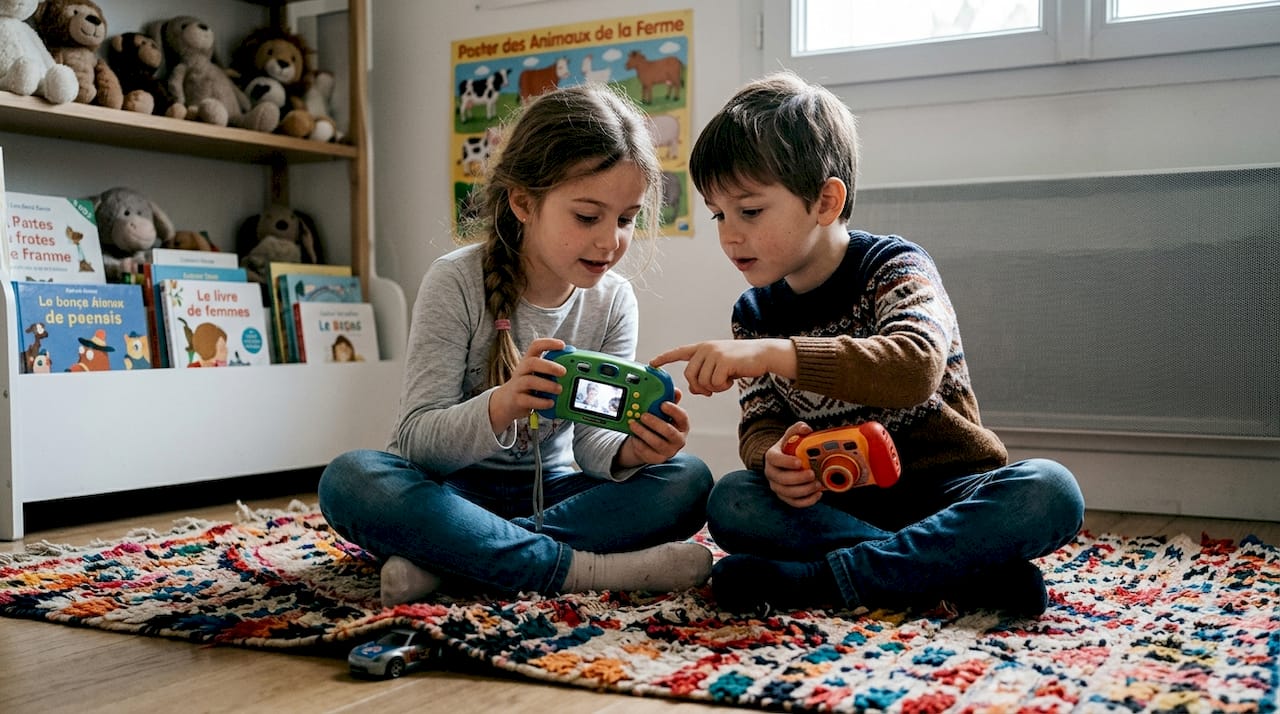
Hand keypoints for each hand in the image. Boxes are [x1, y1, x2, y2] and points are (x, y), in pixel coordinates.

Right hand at [488, 337, 564, 431]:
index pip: (535, 346)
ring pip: (529, 381)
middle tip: (563, 372)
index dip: (548, 343)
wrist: (507, 402)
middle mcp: (521, 370)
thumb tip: (573, 367)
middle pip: (531, 363)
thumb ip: (552, 370)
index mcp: (528, 361)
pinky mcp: (516, 400)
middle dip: (549, 366)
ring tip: (559, 389)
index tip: (562, 345)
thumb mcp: (538, 374)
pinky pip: (528, 400)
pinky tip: (550, 403)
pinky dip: (541, 402)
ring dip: (547, 385)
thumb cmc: (528, 386)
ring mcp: (517, 385)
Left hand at [616, 388, 689, 467]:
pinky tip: (633, 436)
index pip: (682, 417)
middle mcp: (678, 439)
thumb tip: (675, 390)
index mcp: (682, 425)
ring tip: (633, 424)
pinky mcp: (657, 459)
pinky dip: (639, 443)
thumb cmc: (659, 426)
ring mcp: (669, 451)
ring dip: (643, 432)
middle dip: (655, 422)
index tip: (662, 404)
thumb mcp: (663, 414)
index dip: (673, 410)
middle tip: (643, 415)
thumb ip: (668, 401)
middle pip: (669, 432)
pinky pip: (647, 452)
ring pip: (657, 443)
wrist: (650, 445)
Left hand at [650, 338, 794, 395]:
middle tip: (713, 389)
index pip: (678, 352)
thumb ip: (705, 375)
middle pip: (689, 375)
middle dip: (700, 387)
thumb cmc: (740, 362)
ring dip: (714, 387)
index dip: (664, 358)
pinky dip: (722, 387)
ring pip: (702, 382)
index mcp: (702, 348)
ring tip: (726, 380)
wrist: (762, 354)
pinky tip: (731, 380)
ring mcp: (714, 354)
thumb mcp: (719, 368)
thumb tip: (693, 390)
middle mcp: (705, 349)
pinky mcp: (723, 361)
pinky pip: (715, 383)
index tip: (651, 363)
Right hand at [764, 422, 823, 507]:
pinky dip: (807, 501)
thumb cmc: (789, 448)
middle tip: (812, 474)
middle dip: (798, 479)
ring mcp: (777, 486)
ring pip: (787, 493)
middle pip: (781, 480)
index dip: (786, 462)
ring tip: (818, 485)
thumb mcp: (791, 435)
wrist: (783, 461)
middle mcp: (771, 473)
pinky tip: (818, 494)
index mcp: (772, 457)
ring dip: (804, 491)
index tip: (800, 462)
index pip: (774, 460)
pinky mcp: (784, 496)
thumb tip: (806, 429)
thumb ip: (798, 429)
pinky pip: (793, 503)